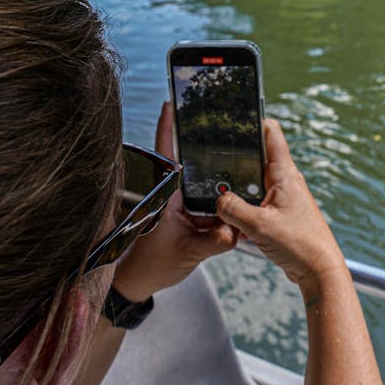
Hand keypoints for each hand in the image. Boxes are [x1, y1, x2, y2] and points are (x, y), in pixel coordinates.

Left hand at [111, 102, 238, 301]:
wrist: (143, 281)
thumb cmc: (154, 264)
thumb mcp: (187, 252)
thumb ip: (212, 242)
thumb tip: (233, 230)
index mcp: (166, 193)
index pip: (166, 154)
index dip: (168, 126)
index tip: (172, 102)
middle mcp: (174, 194)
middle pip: (190, 161)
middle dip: (206, 145)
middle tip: (225, 124)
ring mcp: (182, 204)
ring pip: (204, 183)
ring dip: (219, 178)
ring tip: (241, 162)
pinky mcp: (191, 216)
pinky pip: (210, 203)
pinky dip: (224, 202)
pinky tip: (240, 200)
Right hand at [216, 119, 346, 293]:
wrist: (319, 271)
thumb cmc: (300, 245)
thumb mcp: (258, 225)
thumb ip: (233, 208)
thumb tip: (217, 199)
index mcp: (285, 174)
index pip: (271, 133)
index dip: (254, 120)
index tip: (234, 114)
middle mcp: (285, 181)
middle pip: (257, 156)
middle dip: (237, 155)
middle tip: (214, 153)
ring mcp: (282, 197)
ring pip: (254, 181)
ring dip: (238, 185)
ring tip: (218, 187)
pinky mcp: (279, 213)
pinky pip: (255, 201)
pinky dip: (243, 205)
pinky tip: (230, 215)